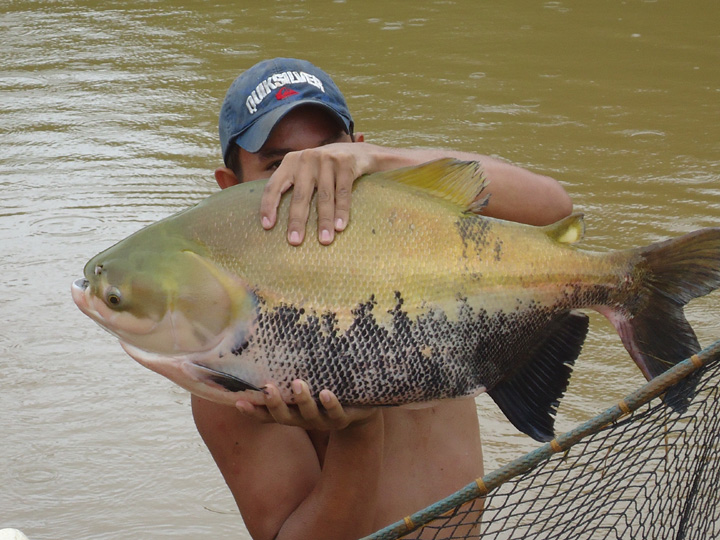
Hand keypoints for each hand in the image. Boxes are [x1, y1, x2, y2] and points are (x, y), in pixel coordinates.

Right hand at [235, 379, 377, 429]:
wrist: (360, 410)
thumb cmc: (325, 389)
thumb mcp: (307, 382)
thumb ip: (289, 371)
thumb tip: (268, 343)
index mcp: (292, 412)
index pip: (267, 415)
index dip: (253, 411)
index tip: (239, 401)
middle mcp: (304, 419)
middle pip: (286, 417)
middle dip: (276, 404)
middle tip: (269, 389)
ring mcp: (324, 420)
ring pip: (310, 415)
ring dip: (303, 400)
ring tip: (298, 384)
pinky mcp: (344, 417)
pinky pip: (337, 413)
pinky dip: (331, 403)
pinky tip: (326, 393)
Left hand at [259, 142, 373, 245]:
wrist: (359, 151)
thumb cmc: (326, 168)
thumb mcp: (306, 170)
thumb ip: (293, 185)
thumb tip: (276, 219)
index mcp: (290, 162)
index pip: (274, 185)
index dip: (268, 205)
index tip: (267, 226)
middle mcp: (306, 158)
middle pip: (300, 195)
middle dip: (297, 220)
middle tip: (295, 241)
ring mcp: (326, 159)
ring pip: (323, 197)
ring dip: (324, 221)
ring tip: (324, 240)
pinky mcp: (345, 163)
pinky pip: (342, 193)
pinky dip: (341, 211)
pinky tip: (340, 227)